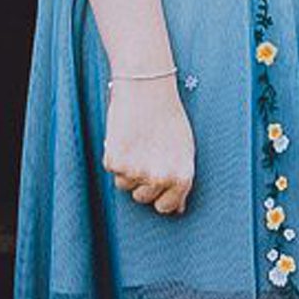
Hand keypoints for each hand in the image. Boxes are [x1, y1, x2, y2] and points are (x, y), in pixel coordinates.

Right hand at [105, 71, 195, 214]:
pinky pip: (112, 168)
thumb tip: (177, 209)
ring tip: (137, 142)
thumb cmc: (168, 118)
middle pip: (143, 198)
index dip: (160, 195)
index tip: (157, 181)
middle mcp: (160, 179)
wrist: (148, 89)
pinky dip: (115, 155)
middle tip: (146, 154)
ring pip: (124, 185)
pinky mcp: (115, 162)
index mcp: (182, 177)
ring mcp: (136, 172)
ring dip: (128, 168)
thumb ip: (181, 180)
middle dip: (142, 181)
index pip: (166, 207)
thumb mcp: (185, 150)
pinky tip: (126, 136)